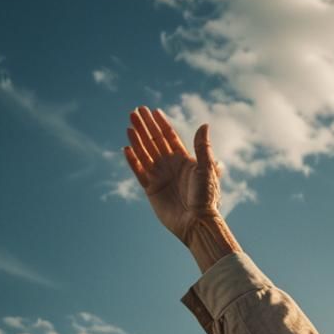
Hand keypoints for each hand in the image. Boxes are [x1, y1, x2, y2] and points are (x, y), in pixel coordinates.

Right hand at [122, 106, 222, 244]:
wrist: (197, 222)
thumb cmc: (206, 197)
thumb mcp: (207, 170)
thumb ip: (203, 147)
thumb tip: (204, 124)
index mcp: (185, 160)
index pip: (169, 137)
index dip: (161, 124)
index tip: (152, 111)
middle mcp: (171, 166)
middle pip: (154, 142)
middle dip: (145, 127)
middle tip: (135, 111)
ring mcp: (160, 177)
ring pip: (145, 153)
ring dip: (137, 139)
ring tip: (129, 124)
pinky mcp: (151, 190)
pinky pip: (139, 171)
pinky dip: (133, 160)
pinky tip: (126, 147)